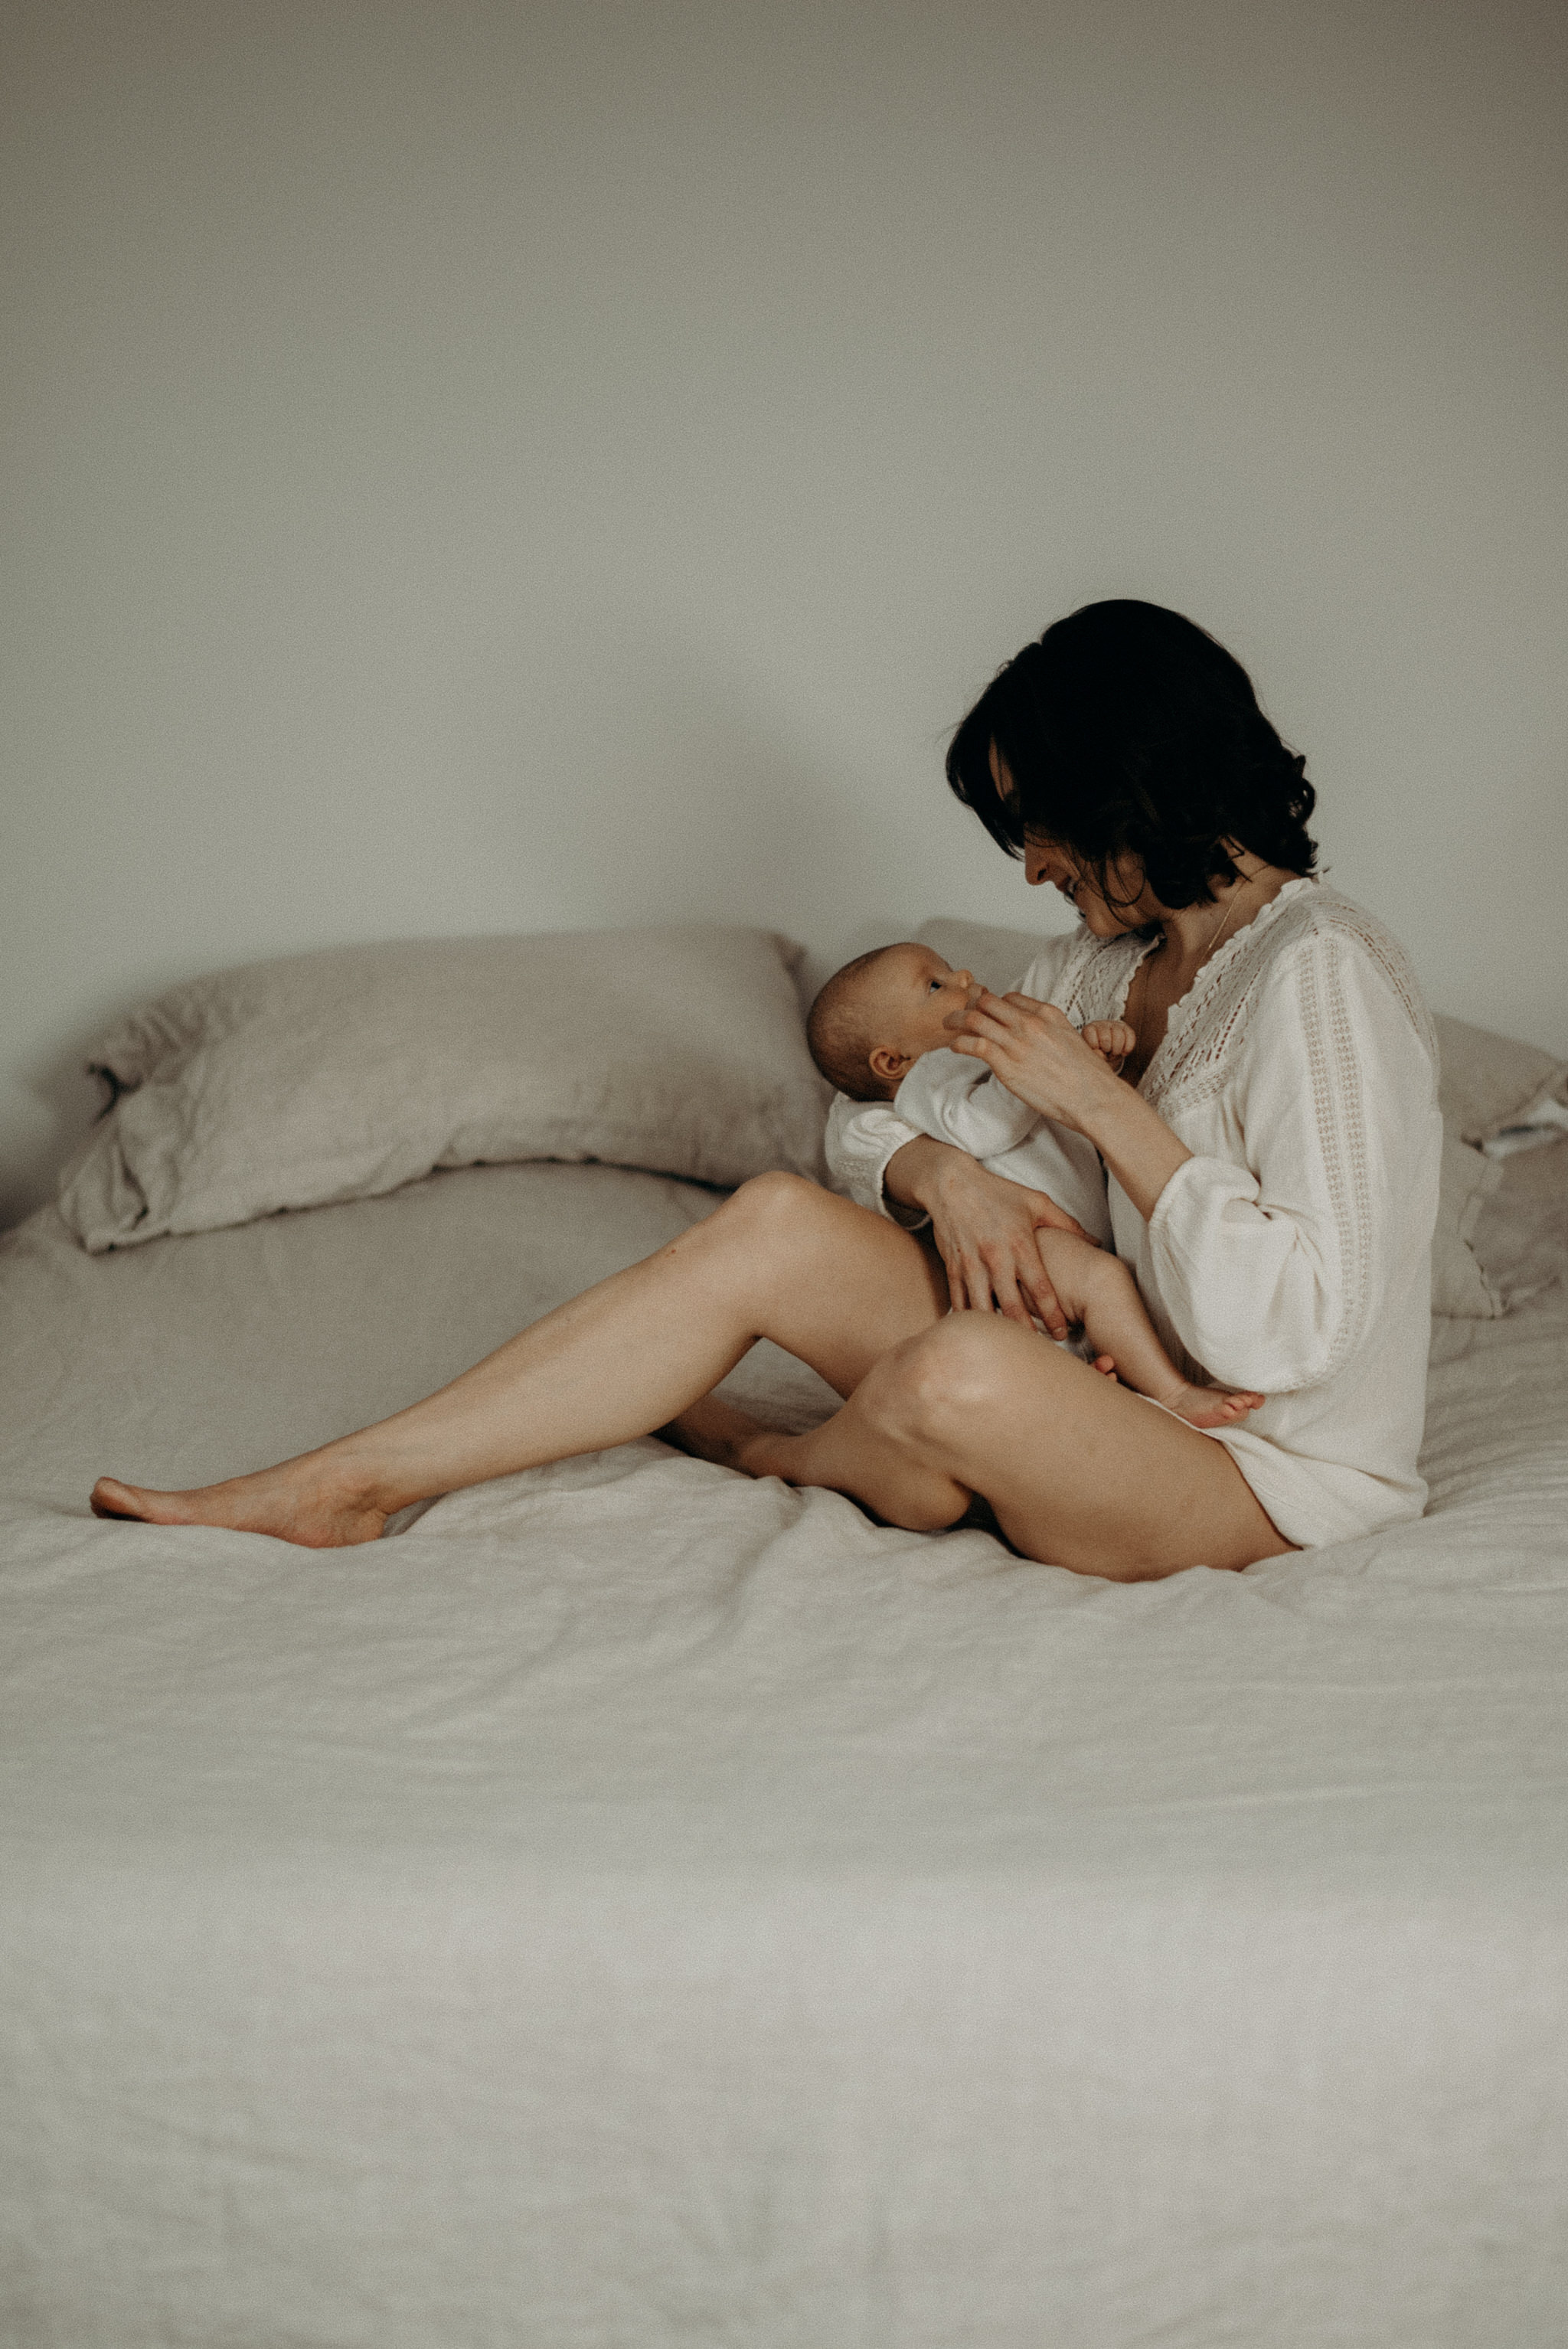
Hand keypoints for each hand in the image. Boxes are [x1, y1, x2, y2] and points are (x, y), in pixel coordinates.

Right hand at [884, 1135, 1090, 1336]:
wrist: (951, 1184)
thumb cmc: (997, 1192)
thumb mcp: (1037, 1202)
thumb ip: (1067, 1225)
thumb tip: (1096, 1242)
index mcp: (1020, 1244)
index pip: (1042, 1290)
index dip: (1053, 1316)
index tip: (1062, 1333)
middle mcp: (996, 1258)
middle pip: (1014, 1308)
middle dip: (1028, 1334)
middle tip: (1041, 1351)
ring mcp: (972, 1265)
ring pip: (985, 1311)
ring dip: (998, 1332)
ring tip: (1010, 1348)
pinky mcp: (953, 1268)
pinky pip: (960, 1302)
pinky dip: (970, 1320)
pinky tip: (979, 1334)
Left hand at [946, 989, 1122, 1131]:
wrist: (1093, 1097)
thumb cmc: (1087, 1075)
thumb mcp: (1071, 1039)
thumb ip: (1050, 1031)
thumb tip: (1038, 1036)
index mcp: (1047, 1013)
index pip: (1010, 997)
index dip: (993, 1002)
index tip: (984, 1010)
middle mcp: (1029, 1022)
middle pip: (988, 1002)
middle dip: (969, 1004)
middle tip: (959, 1012)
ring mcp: (1017, 1042)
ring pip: (974, 1018)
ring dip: (956, 1019)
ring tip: (947, 1025)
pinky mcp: (1007, 1064)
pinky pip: (973, 1043)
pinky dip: (958, 1042)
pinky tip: (955, 1046)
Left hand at [1079, 1018, 1135, 1075]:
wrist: (1107, 1052)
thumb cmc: (1097, 1054)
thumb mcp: (1092, 1056)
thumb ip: (1093, 1055)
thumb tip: (1101, 1054)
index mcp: (1089, 1030)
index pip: (1092, 1037)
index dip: (1096, 1048)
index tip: (1096, 1051)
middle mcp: (1101, 1024)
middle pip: (1105, 1038)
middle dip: (1107, 1050)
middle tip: (1106, 1053)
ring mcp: (1114, 1024)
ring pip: (1119, 1036)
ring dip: (1117, 1050)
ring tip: (1113, 1053)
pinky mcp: (1125, 1028)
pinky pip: (1130, 1036)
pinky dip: (1127, 1048)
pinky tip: (1123, 1053)